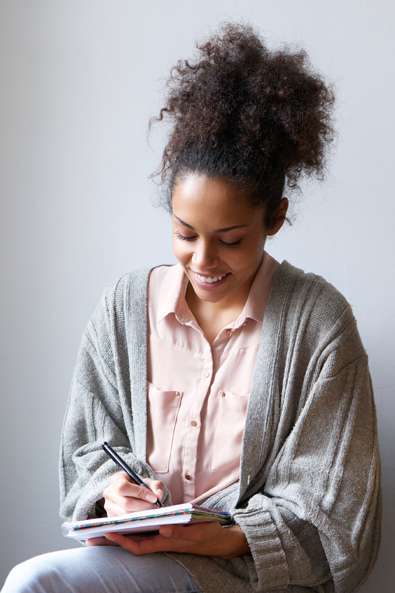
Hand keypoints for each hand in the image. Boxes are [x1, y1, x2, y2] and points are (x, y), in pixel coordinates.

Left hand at [87, 522, 249, 558]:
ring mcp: (163, 539)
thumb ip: (179, 532)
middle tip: (93, 537)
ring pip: (138, 539)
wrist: (220, 540)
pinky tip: (125, 525)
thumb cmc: (208, 534)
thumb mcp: (196, 532)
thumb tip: (162, 529)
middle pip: (133, 544)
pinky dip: (134, 531)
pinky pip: (146, 535)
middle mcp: (161, 542)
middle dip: (114, 541)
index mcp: (167, 542)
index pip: (140, 545)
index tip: (109, 534)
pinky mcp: (167, 534)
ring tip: (103, 530)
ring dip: (120, 536)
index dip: (123, 541)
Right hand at [102, 472, 163, 516]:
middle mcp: (109, 492)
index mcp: (116, 479)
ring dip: (141, 514)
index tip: (154, 497)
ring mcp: (108, 506)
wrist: (131, 493)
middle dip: (144, 506)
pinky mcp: (111, 517)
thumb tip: (158, 495)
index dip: (139, 493)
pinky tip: (145, 517)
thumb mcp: (148, 482)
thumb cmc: (139, 486)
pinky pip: (124, 521)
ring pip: (126, 514)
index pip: (123, 487)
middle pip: (126, 503)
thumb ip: (156, 486)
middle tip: (156, 507)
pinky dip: (137, 520)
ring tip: (152, 512)